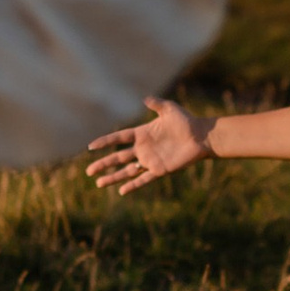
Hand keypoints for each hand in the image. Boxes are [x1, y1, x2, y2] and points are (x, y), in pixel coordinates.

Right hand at [86, 96, 214, 194]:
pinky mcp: (160, 170)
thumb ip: (156, 104)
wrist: (201, 136)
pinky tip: (122, 191)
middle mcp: (143, 149)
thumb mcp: (170, 109)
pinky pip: (143, 179)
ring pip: (127, 171)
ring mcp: (150, 160)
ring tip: (98, 184)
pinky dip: (133, 185)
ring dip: (113, 178)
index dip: (105, 142)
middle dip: (103, 164)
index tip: (91, 146)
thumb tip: (144, 99)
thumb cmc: (186, 121)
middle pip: (118, 158)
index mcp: (142, 134)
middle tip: (89, 171)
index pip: (118, 139)